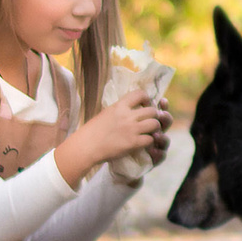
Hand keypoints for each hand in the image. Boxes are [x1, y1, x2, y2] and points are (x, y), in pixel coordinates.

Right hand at [54, 91, 169, 184]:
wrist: (86, 146)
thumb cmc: (93, 131)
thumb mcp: (106, 113)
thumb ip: (120, 109)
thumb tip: (131, 107)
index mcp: (119, 106)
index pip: (140, 94)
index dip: (147, 99)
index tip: (145, 106)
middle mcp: (127, 115)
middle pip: (152, 110)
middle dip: (154, 116)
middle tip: (150, 121)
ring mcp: (131, 129)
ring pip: (155, 124)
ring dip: (154, 129)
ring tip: (149, 132)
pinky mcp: (133, 143)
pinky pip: (150, 139)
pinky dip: (150, 142)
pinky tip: (144, 143)